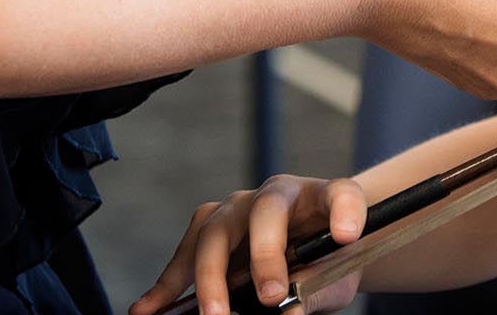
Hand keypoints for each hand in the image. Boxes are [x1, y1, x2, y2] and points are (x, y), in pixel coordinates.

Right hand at [130, 174, 364, 314]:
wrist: (309, 248)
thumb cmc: (326, 259)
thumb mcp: (333, 279)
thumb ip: (316, 292)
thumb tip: (289, 312)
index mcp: (322, 197)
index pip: (341, 194)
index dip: (346, 212)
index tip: (348, 235)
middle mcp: (277, 193)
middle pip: (265, 212)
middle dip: (265, 255)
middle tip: (270, 296)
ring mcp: (238, 207)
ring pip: (215, 229)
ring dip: (210, 275)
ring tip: (213, 313)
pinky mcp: (209, 228)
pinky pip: (185, 252)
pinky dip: (167, 283)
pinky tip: (147, 308)